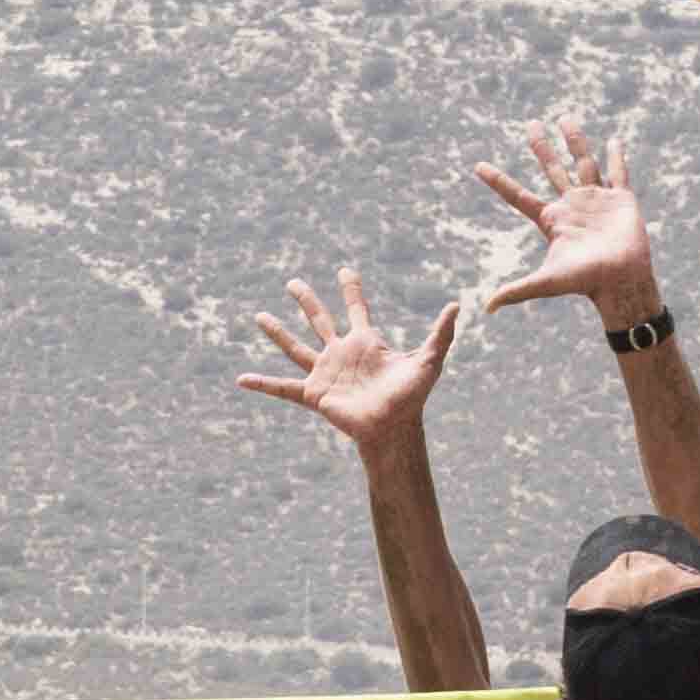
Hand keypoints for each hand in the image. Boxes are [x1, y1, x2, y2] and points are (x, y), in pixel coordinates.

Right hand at [237, 271, 461, 453]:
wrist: (393, 428)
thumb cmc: (412, 398)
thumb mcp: (428, 361)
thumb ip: (440, 333)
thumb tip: (458, 304)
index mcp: (365, 342)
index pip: (356, 308)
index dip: (351, 289)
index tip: (345, 271)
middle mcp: (341, 353)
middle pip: (319, 319)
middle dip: (306, 300)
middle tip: (292, 282)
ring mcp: (326, 373)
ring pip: (296, 347)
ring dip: (278, 332)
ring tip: (260, 316)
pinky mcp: (315, 394)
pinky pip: (283, 388)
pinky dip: (262, 384)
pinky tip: (241, 379)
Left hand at [472, 116, 654, 311]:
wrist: (621, 280)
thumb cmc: (585, 281)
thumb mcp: (546, 282)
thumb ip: (517, 291)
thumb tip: (486, 308)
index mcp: (551, 219)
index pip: (518, 196)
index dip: (498, 182)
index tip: (478, 167)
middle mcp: (571, 205)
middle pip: (551, 169)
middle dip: (541, 146)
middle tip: (530, 124)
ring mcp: (596, 200)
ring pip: (582, 162)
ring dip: (575, 140)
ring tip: (564, 118)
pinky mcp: (621, 199)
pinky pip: (618, 173)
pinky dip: (616, 157)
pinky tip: (613, 141)